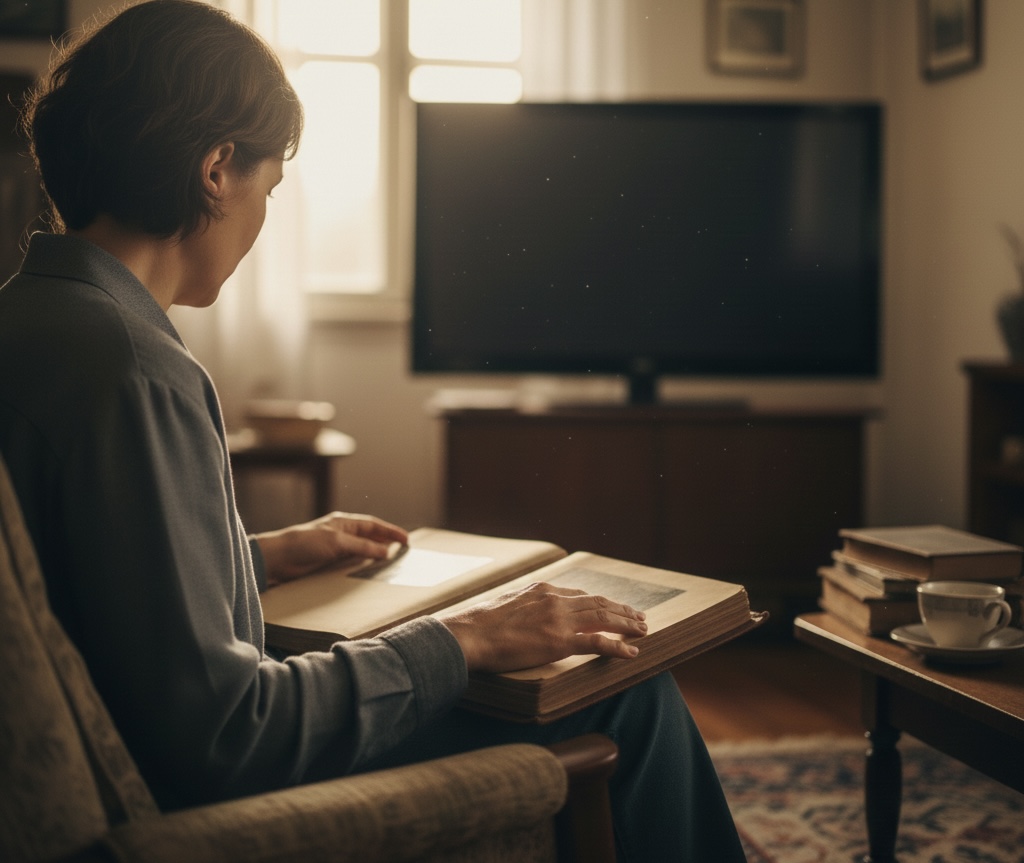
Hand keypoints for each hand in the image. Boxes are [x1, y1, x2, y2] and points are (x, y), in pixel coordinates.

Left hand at [254, 512, 407, 587]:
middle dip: (386, 542)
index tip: (406, 539)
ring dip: (376, 554)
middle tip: (403, 550)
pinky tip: (369, 570)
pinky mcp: (329, 562)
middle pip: (370, 536)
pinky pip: (352, 562)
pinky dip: (363, 565)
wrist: (279, 558)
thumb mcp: (337, 542)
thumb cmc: (304, 543)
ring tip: (391, 561)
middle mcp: (342, 533)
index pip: (373, 525)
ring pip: (362, 550)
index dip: (390, 531)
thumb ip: (362, 546)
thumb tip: (386, 551)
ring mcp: (336, 548)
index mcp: (344, 522)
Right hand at [437, 582, 647, 672]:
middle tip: (639, 617)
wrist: (471, 634)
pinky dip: (618, 647)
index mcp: (543, 590)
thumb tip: (523, 615)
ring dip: (626, 624)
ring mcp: (559, 620)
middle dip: (621, 610)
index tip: (612, 607)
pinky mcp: (560, 642)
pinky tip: (632, 652)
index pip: (580, 595)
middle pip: (598, 603)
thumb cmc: (480, 625)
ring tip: (643, 630)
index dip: (600, 602)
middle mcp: (555, 600)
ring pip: (603, 619)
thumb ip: (523, 606)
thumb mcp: (506, 605)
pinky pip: (598, 643)